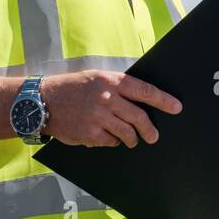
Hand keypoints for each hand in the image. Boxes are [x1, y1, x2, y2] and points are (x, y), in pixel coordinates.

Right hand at [39, 70, 180, 147]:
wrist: (42, 101)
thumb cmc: (73, 88)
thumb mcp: (97, 78)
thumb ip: (118, 87)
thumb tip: (142, 101)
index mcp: (111, 81)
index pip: (144, 91)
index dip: (163, 100)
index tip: (176, 107)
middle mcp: (107, 98)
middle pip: (139, 117)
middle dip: (149, 129)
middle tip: (154, 136)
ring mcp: (98, 117)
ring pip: (127, 133)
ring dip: (133, 139)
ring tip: (133, 140)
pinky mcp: (90, 134)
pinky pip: (111, 141)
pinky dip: (113, 141)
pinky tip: (109, 137)